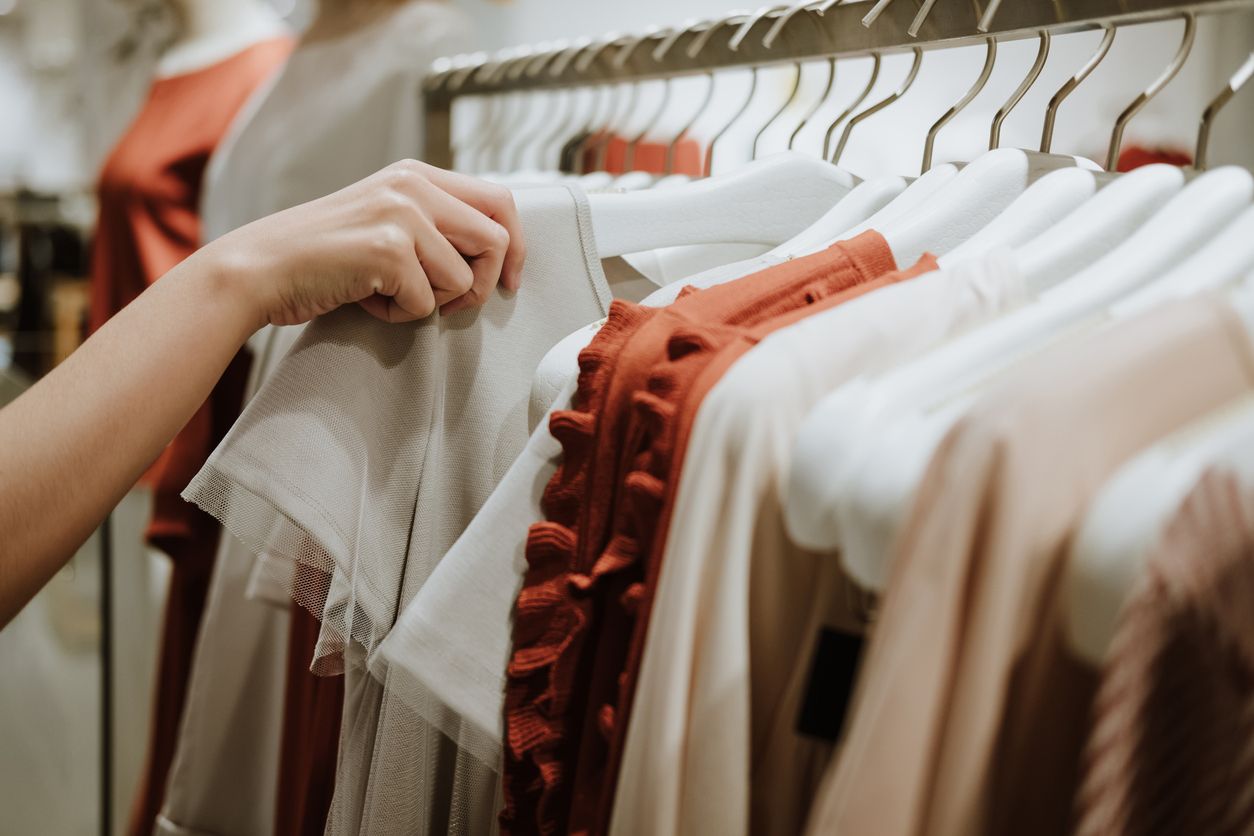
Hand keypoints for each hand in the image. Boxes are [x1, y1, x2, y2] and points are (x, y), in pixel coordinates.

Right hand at [202, 160, 527, 328]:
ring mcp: (401, 215)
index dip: (516, 247)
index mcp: (417, 175)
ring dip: (433, 302)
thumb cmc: (323, 257)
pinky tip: (366, 298)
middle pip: (496, 239)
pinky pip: (428, 304)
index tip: (511, 281)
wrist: (260, 268)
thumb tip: (497, 252)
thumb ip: (434, 224)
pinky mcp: (388, 250)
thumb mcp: (385, 220)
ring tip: (388, 292)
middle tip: (450, 303)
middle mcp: (414, 185)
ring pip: (464, 278)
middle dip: (485, 283)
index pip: (501, 200)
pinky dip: (400, 314)